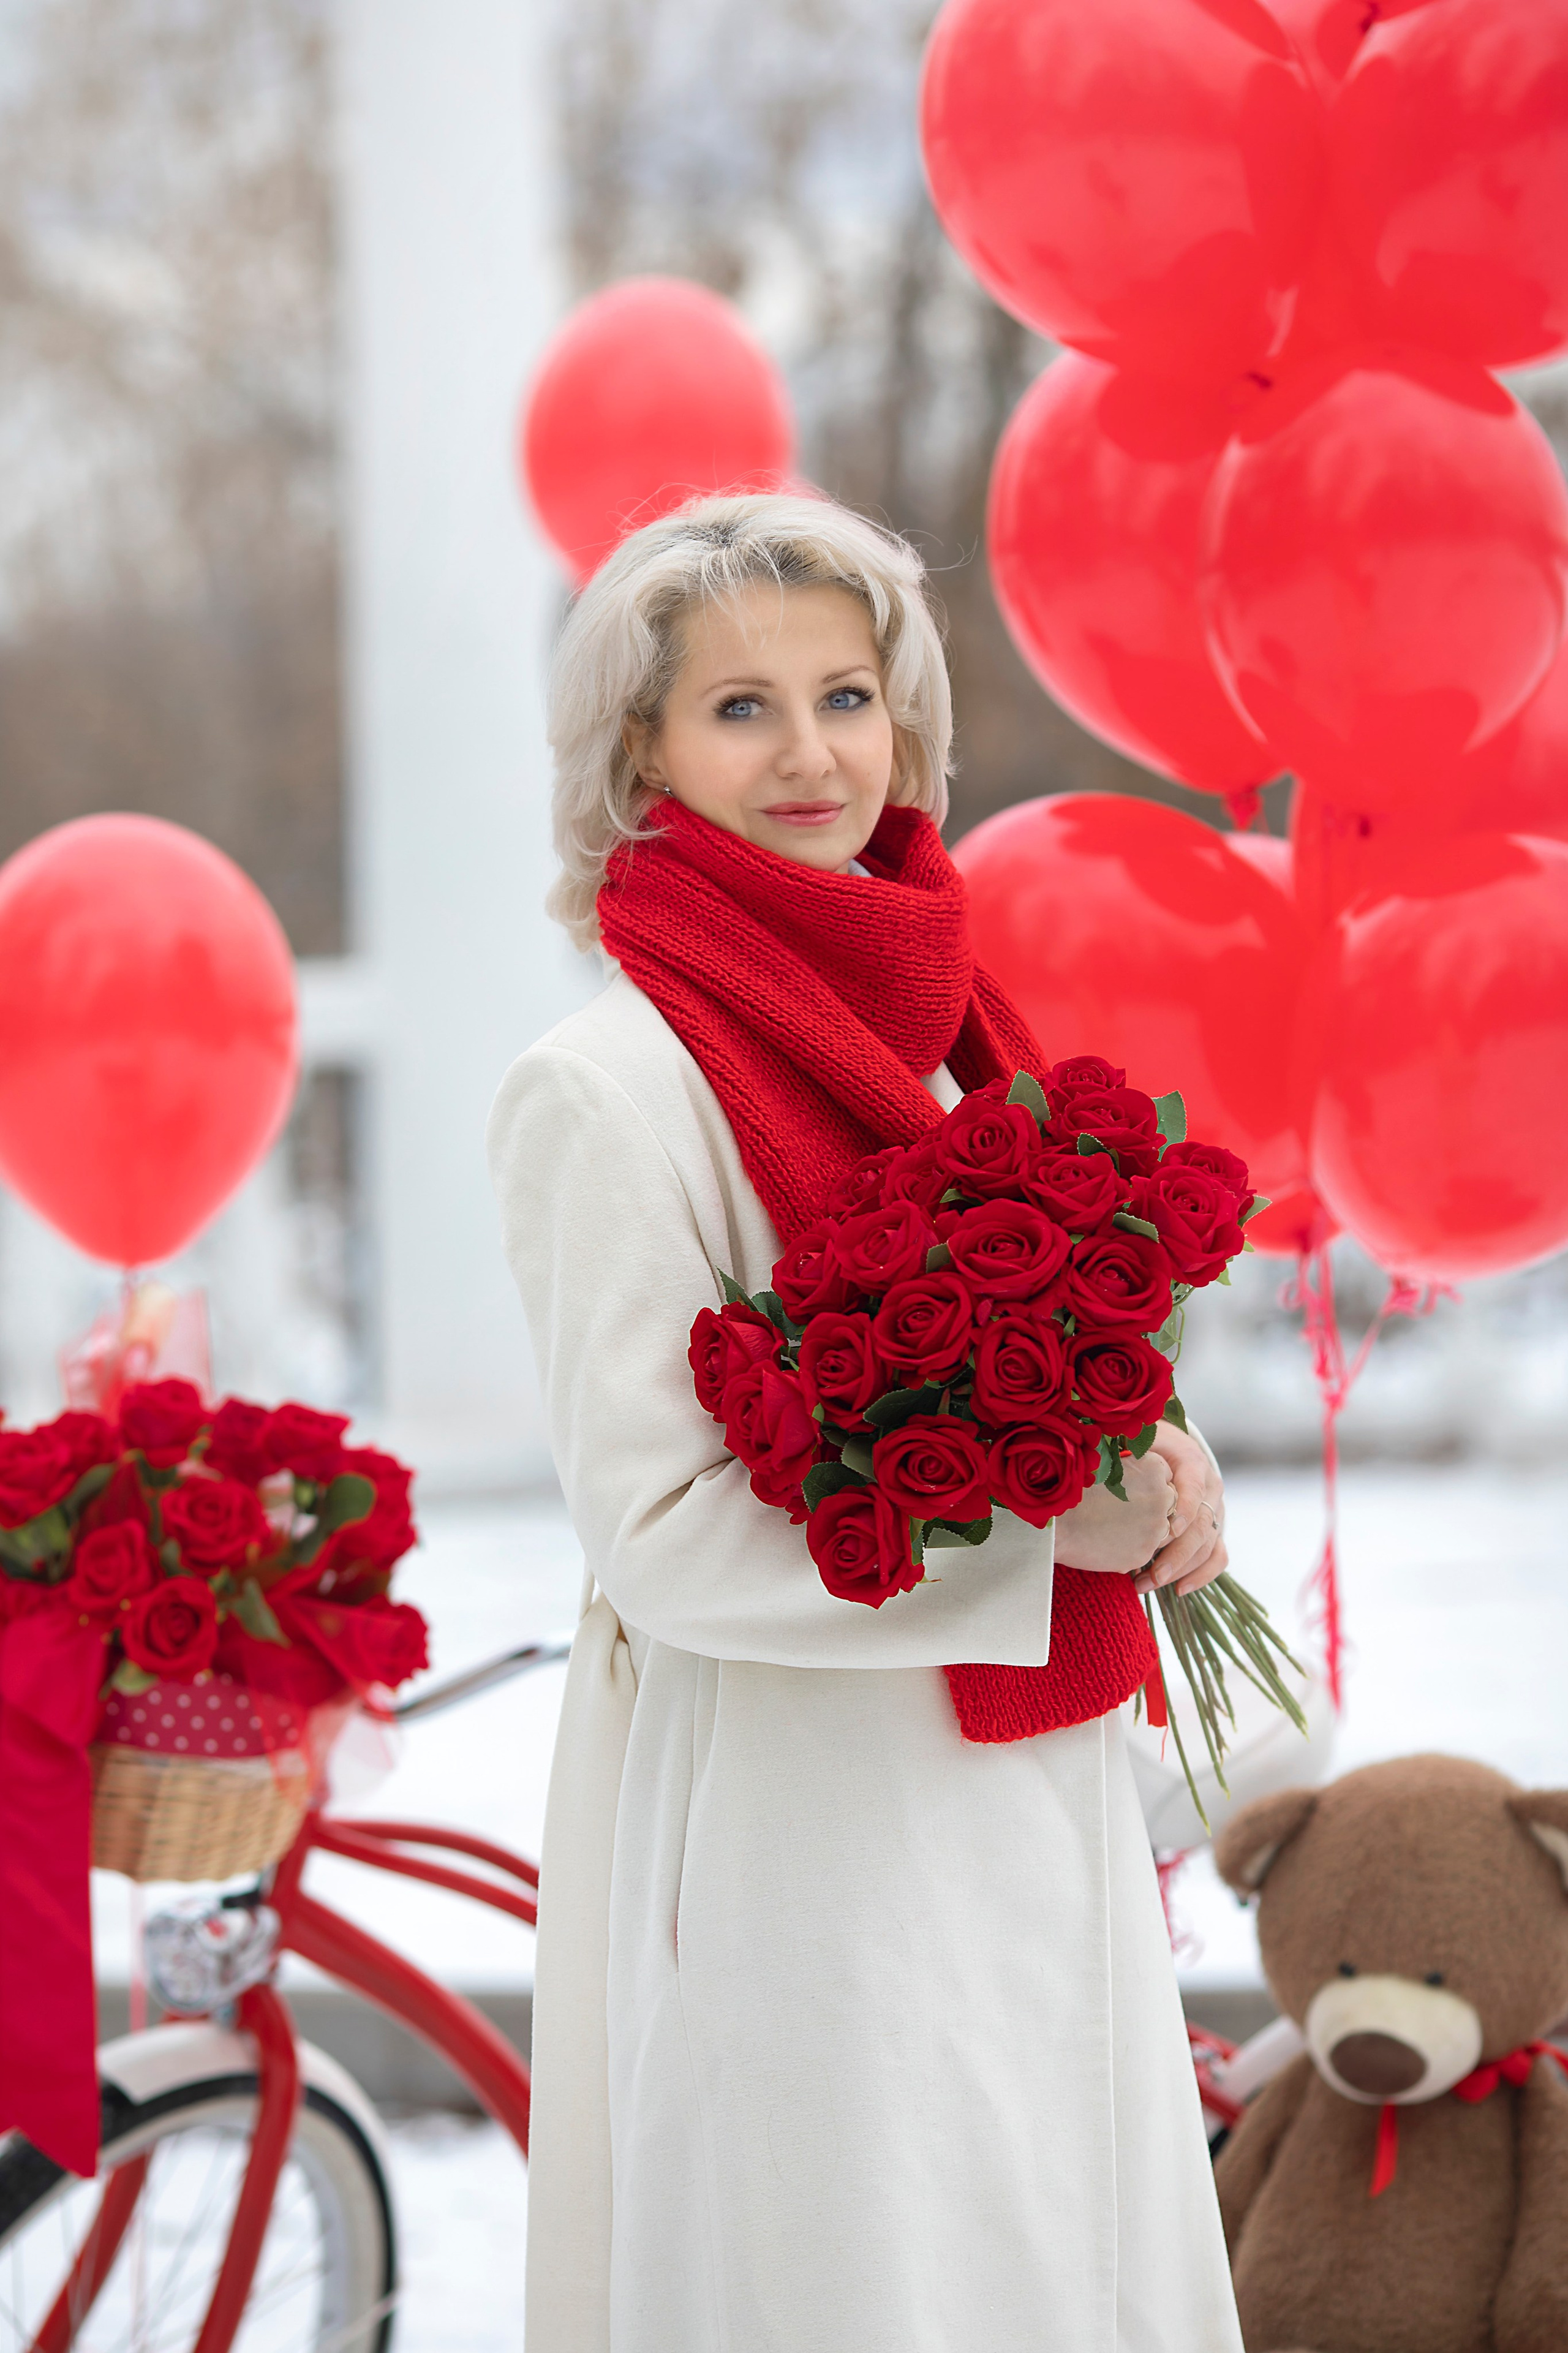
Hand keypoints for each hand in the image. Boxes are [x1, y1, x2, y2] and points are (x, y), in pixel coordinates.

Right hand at [1053, 1449, 1175, 1573]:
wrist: (1055, 1522)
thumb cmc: (1071, 1485)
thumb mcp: (1103, 1460)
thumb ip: (1126, 1459)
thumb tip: (1130, 1457)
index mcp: (1153, 1468)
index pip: (1164, 1474)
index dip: (1147, 1480)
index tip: (1130, 1485)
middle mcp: (1162, 1497)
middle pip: (1169, 1501)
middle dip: (1152, 1504)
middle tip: (1123, 1506)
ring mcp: (1155, 1528)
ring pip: (1161, 1528)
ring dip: (1145, 1527)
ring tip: (1114, 1524)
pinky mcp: (1143, 1553)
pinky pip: (1146, 1549)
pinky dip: (1132, 1546)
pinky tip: (1108, 1539)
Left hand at [1133, 1422, 1226, 1598]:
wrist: (1167, 1446)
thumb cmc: (1144, 1445)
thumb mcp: (1137, 1439)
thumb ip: (1126, 1449)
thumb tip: (1099, 1459)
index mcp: (1192, 1462)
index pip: (1193, 1490)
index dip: (1183, 1512)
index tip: (1166, 1531)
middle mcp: (1210, 1488)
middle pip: (1202, 1527)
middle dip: (1176, 1555)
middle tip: (1150, 1575)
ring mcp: (1215, 1511)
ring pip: (1209, 1546)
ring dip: (1180, 1571)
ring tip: (1147, 1585)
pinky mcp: (1214, 1530)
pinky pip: (1217, 1557)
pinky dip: (1202, 1576)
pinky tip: (1177, 1591)